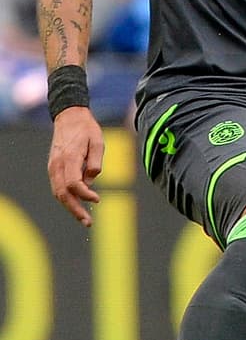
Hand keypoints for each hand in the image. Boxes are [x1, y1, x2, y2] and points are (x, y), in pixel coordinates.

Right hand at [48, 107, 103, 225]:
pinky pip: (58, 187)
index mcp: (69, 158)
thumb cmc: (87, 129)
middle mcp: (57, 165)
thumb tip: (90, 183)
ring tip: (83, 218)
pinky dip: (67, 198)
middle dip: (75, 210)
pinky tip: (77, 204)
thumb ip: (95, 163)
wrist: (69, 117)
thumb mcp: (98, 141)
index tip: (98, 199)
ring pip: (58, 193)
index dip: (85, 195)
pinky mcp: (53, 168)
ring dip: (70, 207)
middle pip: (62, 194)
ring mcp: (52, 167)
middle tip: (87, 222)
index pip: (74, 184)